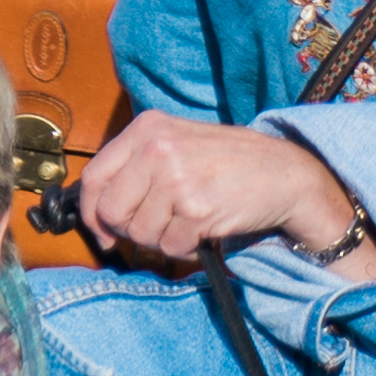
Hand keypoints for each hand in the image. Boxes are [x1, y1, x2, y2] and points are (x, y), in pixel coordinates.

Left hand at [79, 111, 375, 275]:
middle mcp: (157, 148)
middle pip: (111, 210)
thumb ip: (136, 167)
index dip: (92, 212)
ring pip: (140, 233)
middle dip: (130, 229)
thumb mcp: (177, 143)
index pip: (93, 177)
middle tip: (159, 225)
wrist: (284, 173)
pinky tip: (204, 230)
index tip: (102, 231)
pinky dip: (186, 248)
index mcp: (148, 128)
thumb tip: (96, 211)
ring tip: (189, 221)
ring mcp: (176, 178)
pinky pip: (170, 247)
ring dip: (163, 239)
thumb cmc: (228, 163)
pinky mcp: (196, 208)